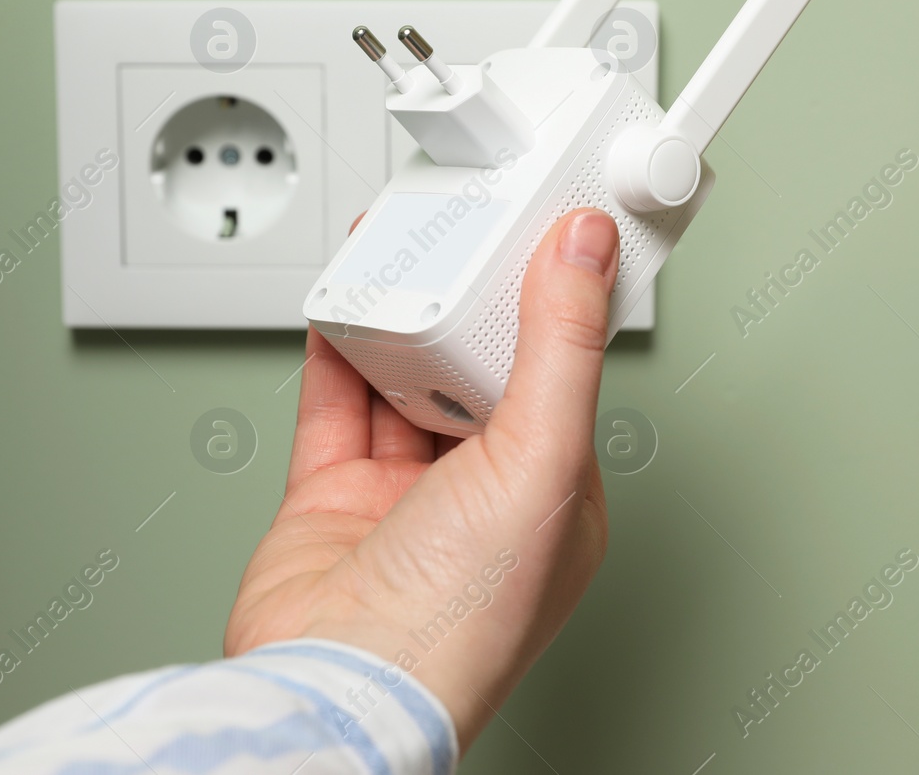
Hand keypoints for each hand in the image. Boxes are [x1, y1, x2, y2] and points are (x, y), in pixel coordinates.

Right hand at [224, 208, 619, 749]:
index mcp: (554, 500)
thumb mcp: (541, 460)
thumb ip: (560, 348)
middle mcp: (482, 500)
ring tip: (401, 252)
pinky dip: (338, 350)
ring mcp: (403, 501)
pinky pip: (336, 405)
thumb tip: (585, 251)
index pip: (561, 378)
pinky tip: (344, 305)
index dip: (553, 305)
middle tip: (464, 233)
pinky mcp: (333, 499)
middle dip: (467, 304)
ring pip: (404, 381)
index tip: (545, 235)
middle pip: (475, 371)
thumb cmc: (457, 622)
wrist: (337, 684)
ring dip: (402, 318)